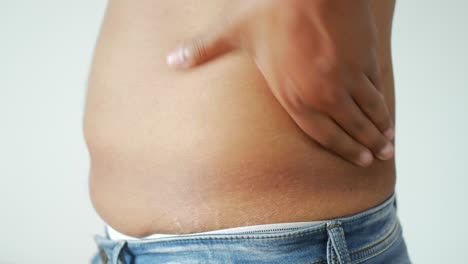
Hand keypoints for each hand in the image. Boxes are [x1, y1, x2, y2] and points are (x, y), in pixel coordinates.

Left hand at [166, 0, 393, 166]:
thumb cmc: (271, 8)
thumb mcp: (232, 31)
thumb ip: (203, 51)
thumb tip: (171, 60)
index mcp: (292, 96)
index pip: (322, 134)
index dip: (341, 149)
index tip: (356, 159)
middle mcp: (322, 94)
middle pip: (350, 128)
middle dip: (365, 146)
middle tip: (376, 158)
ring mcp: (346, 78)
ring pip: (367, 112)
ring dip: (379, 130)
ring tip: (388, 143)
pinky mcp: (363, 60)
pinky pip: (376, 90)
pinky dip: (384, 104)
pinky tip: (388, 112)